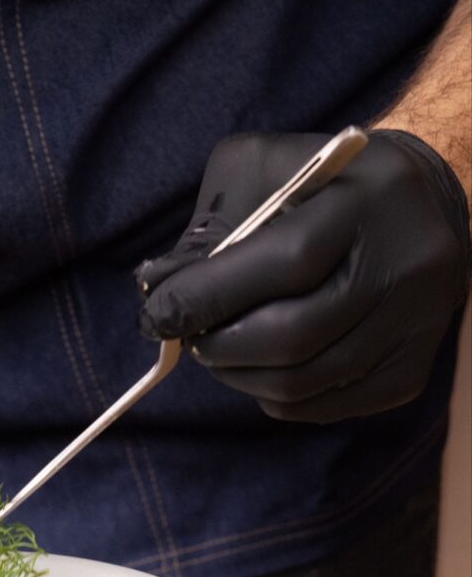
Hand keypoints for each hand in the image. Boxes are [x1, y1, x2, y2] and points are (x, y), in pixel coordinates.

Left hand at [136, 131, 469, 423]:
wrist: (418, 207)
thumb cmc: (321, 185)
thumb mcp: (265, 169)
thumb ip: (211, 225)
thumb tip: (159, 288)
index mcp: (367, 201)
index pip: (284, 263)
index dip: (210, 296)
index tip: (158, 313)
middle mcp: (403, 266)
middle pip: (293, 336)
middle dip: (220, 345)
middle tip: (191, 338)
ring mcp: (414, 327)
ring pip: (303, 382)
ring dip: (240, 375)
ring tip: (220, 351)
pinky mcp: (409, 373)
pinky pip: (323, 407)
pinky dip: (276, 395)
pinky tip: (264, 367)